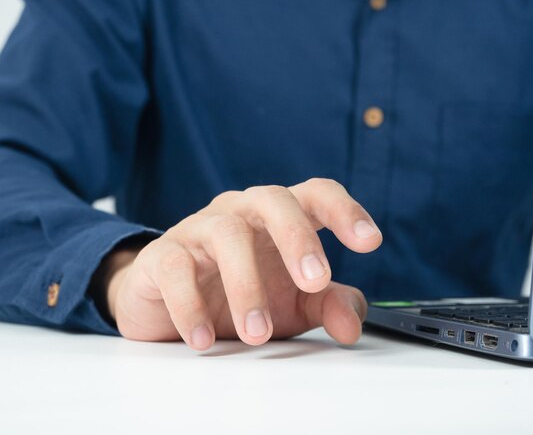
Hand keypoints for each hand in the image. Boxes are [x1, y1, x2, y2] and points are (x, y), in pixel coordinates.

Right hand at [99, 178, 381, 349]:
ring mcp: (200, 228)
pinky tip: (204, 339)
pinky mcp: (163, 255)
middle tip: (314, 283)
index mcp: (278, 218)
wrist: (168, 303)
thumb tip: (352, 326)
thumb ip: (327, 306)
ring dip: (246, 286)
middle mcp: (241, 212)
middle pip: (272, 200)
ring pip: (227, 235)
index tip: (370, 242)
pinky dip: (191, 305)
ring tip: (257, 334)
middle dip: (298, 239)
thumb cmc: (236, 293)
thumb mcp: (291, 303)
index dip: (345, 210)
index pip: (315, 194)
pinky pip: (176, 268)